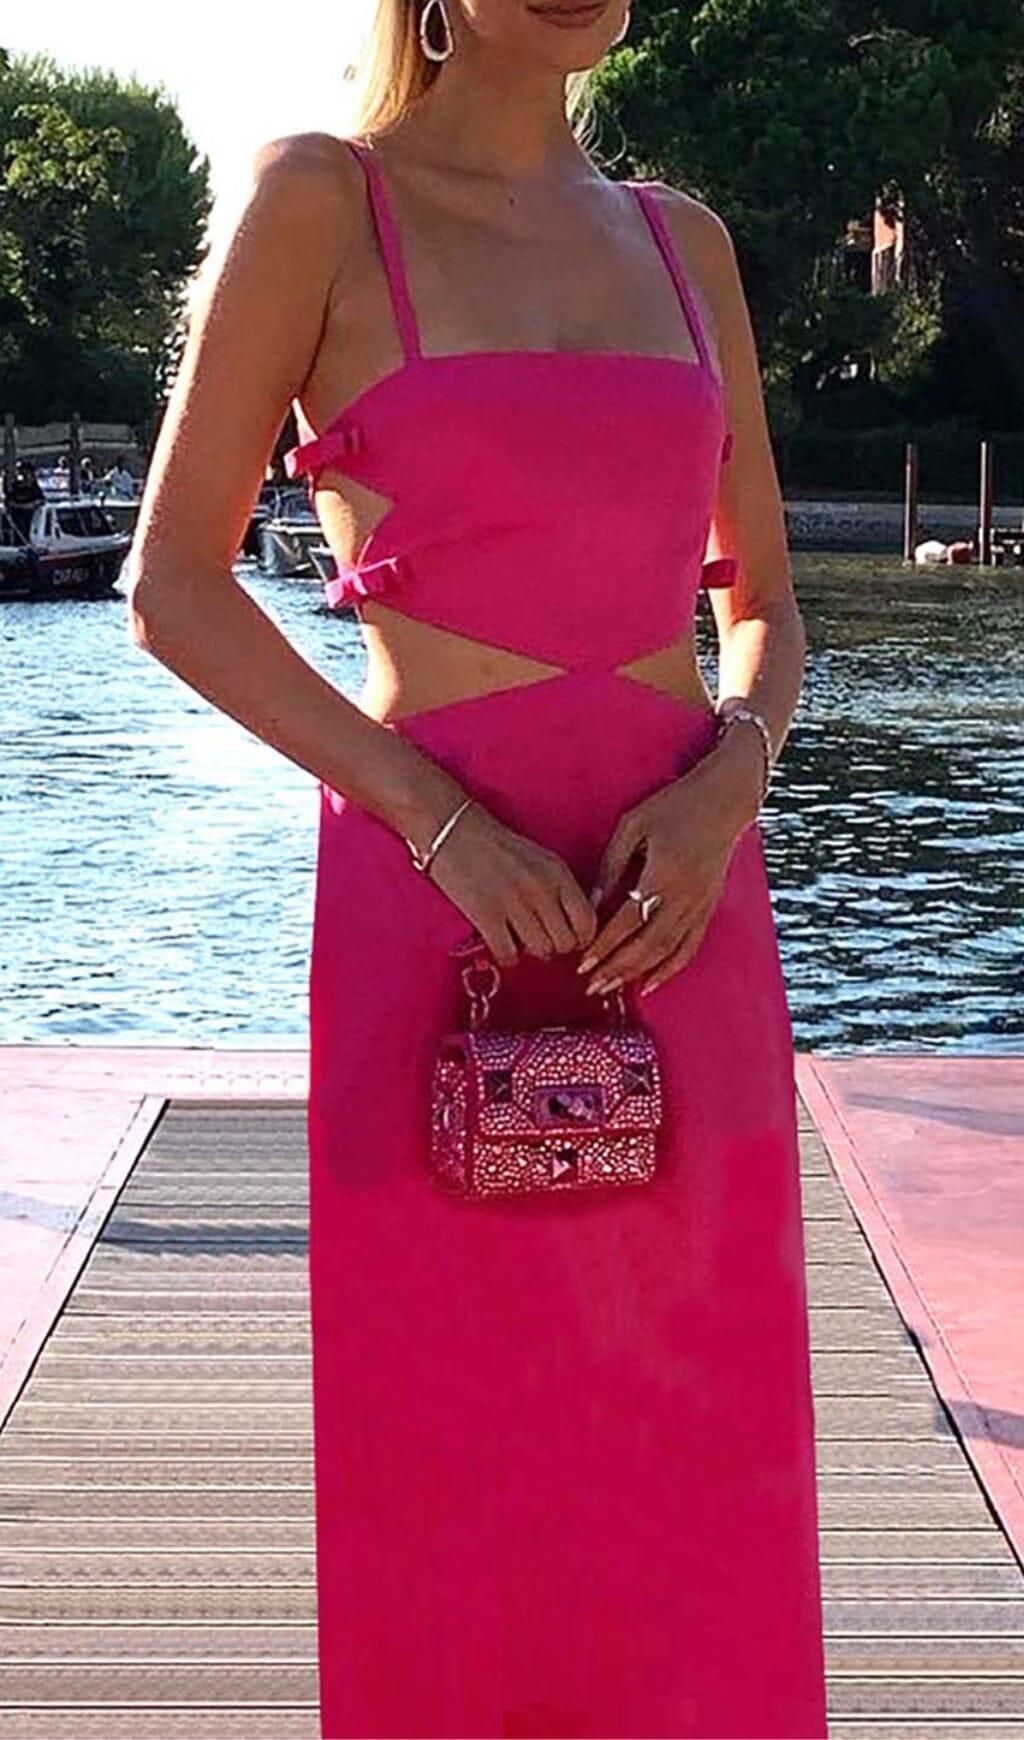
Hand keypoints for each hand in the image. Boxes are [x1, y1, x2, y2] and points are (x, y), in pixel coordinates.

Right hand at [425, 800, 597, 967]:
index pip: (587, 922)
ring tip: (519, 937)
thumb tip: (582, 928)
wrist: (453, 832)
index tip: (569, 938)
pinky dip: (507, 956)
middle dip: (555, 946)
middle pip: (565, 942)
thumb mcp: (542, 860)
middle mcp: (541, 889)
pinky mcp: (486, 915)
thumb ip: (564, 890)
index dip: (581, 938)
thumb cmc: (500, 849)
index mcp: (558, 873)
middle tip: (540, 938)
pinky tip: (501, 943)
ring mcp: (514, 903)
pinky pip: (509, 955)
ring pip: (541, 951)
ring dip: (530, 951)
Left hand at [577, 725, 765, 996]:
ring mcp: (700, 905)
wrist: (723, 800)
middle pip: (647, 944)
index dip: (604, 945)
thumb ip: (612, 864)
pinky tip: (651, 984)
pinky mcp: (708, 908)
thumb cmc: (674, 806)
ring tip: (613, 989)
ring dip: (638, 974)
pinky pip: (689, 946)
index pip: (628, 920)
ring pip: (668, 951)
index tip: (582, 963)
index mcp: (663, 875)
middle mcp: (684, 897)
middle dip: (617, 969)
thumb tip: (592, 901)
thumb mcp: (633, 825)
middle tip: (591, 986)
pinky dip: (670, 968)